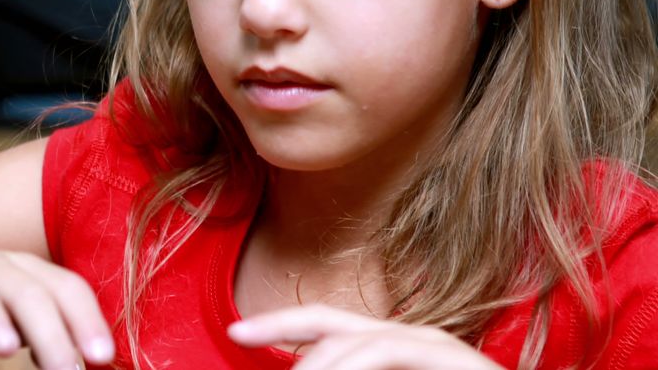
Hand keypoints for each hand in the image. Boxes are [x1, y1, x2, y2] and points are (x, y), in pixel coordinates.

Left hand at [227, 304, 503, 369]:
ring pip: (353, 343)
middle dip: (284, 335)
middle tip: (248, 345)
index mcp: (389, 346)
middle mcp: (409, 337)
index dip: (278, 324)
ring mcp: (434, 345)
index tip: (236, 333)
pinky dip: (351, 366)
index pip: (323, 325)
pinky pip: (388, 352)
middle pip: (329, 326)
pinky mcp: (454, 359)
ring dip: (317, 367)